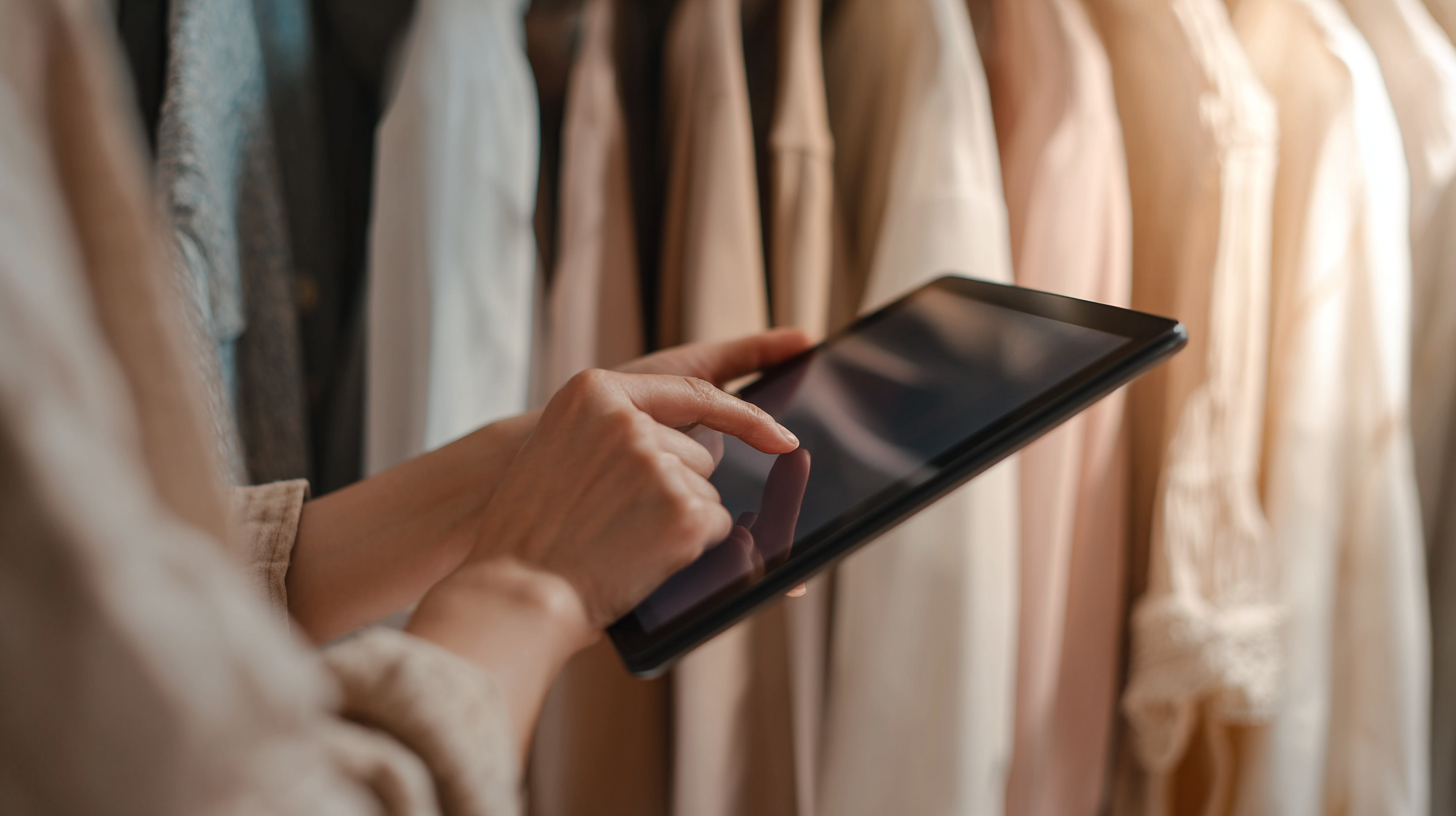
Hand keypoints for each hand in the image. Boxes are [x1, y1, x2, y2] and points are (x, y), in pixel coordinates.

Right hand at [284, 329, 812, 644]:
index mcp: (592, 392)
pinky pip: (715, 528)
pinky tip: (640, 559)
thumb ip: (612, 433)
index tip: (779, 433)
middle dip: (677, 488)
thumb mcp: (558, 454)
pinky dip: (689, 549)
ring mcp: (658, 462)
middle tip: (618, 523)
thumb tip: (701, 444)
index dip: (742, 414)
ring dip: (679, 520)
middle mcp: (628, 418)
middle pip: (700, 452)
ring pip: (706, 493)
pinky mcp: (683, 509)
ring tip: (618, 542)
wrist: (515, 592)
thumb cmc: (530, 536)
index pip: (692, 391)